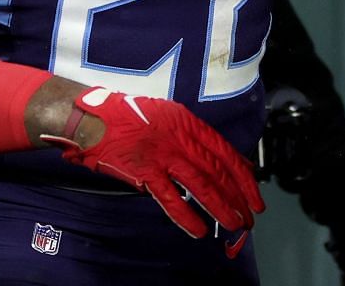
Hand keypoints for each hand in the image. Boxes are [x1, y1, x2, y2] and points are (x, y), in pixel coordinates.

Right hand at [44, 86, 263, 239]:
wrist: (91, 117)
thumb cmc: (126, 116)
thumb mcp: (165, 115)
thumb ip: (186, 135)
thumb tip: (207, 158)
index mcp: (187, 122)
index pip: (223, 149)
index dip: (241, 172)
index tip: (253, 189)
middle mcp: (180, 137)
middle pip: (218, 169)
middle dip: (239, 194)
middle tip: (251, 214)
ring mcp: (163, 155)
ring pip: (202, 184)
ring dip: (221, 206)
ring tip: (235, 224)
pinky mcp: (145, 172)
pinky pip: (170, 198)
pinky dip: (186, 216)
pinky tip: (199, 230)